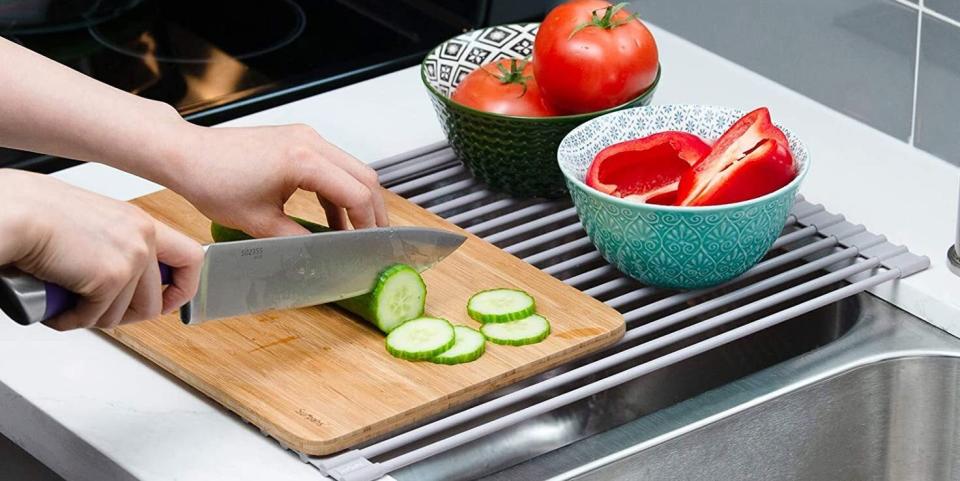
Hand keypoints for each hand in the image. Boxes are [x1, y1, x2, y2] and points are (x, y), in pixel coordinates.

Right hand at [0, 170, 202, 330]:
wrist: (15, 213)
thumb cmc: (38, 214)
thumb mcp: (96, 225)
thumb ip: (118, 246)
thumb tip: (124, 280)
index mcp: (142, 223)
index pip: (190, 259)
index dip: (183, 288)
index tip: (167, 301)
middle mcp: (144, 239)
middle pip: (156, 302)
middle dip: (126, 317)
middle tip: (100, 312)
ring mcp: (131, 259)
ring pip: (123, 315)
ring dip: (93, 318)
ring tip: (69, 303)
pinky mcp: (110, 279)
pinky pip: (95, 319)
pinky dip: (71, 320)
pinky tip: (57, 307)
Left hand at [170, 124, 387, 236]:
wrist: (186, 154)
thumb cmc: (212, 180)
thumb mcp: (259, 223)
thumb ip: (298, 241)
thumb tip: (321, 258)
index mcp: (304, 160)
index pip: (357, 193)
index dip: (369, 224)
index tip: (369, 246)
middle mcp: (310, 142)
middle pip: (364, 176)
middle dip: (373, 210)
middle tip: (372, 240)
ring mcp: (305, 137)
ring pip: (351, 169)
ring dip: (356, 200)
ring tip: (353, 232)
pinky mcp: (297, 140)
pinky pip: (331, 165)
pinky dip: (337, 191)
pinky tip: (332, 217)